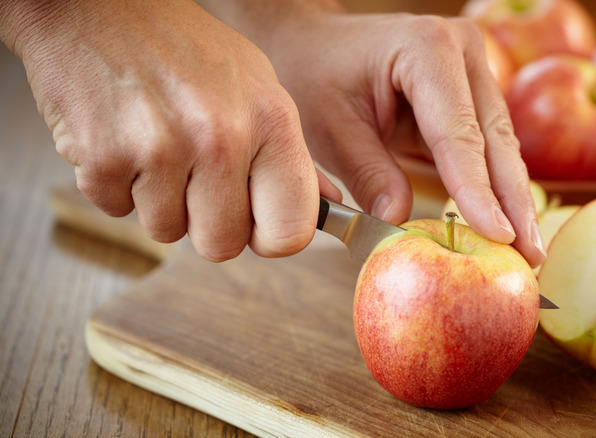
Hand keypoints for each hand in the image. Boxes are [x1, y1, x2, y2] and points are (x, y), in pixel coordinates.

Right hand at [3, 0, 340, 259]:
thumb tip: (326, 204)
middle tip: (193, 178)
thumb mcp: (256, 86)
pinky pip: (116, 211)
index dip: (268, 237)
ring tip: (155, 145)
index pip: (291, 232)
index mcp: (271, 121)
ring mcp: (161, 148)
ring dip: (157, 201)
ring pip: (166, 232)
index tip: (254, 222)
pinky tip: (123, 139)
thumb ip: (289, 154)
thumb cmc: (182, 48)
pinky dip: (115, 186)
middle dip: (205, 222)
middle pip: (222, 246)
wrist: (95, 6)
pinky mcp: (103, 157)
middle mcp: (221, 137)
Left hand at [248, 11, 546, 266]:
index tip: (498, 235)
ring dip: (512, 198)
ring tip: (527, 249)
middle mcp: (462, 50)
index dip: (478, 189)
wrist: (313, 46)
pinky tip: (506, 223)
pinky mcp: (471, 92)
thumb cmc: (315, 77)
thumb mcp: (330, 128)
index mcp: (426, 47)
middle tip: (530, 254)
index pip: (459, 132)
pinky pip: (488, 143)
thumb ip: (367, 173)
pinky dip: (496, 184)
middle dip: (513, 201)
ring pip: (501, 143)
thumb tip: (400, 220)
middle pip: (496, 137)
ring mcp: (472, 68)